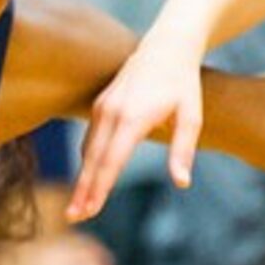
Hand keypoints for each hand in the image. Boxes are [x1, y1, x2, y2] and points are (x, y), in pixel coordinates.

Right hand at [71, 33, 204, 221]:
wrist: (167, 46)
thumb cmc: (183, 84)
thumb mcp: (191, 117)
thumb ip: (183, 151)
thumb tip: (182, 183)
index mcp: (133, 117)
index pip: (111, 160)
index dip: (100, 187)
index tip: (91, 209)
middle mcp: (112, 111)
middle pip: (93, 159)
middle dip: (83, 190)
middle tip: (74, 217)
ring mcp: (103, 106)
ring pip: (88, 149)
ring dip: (82, 178)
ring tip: (77, 206)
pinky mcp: (101, 104)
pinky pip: (90, 137)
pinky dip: (87, 160)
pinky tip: (87, 179)